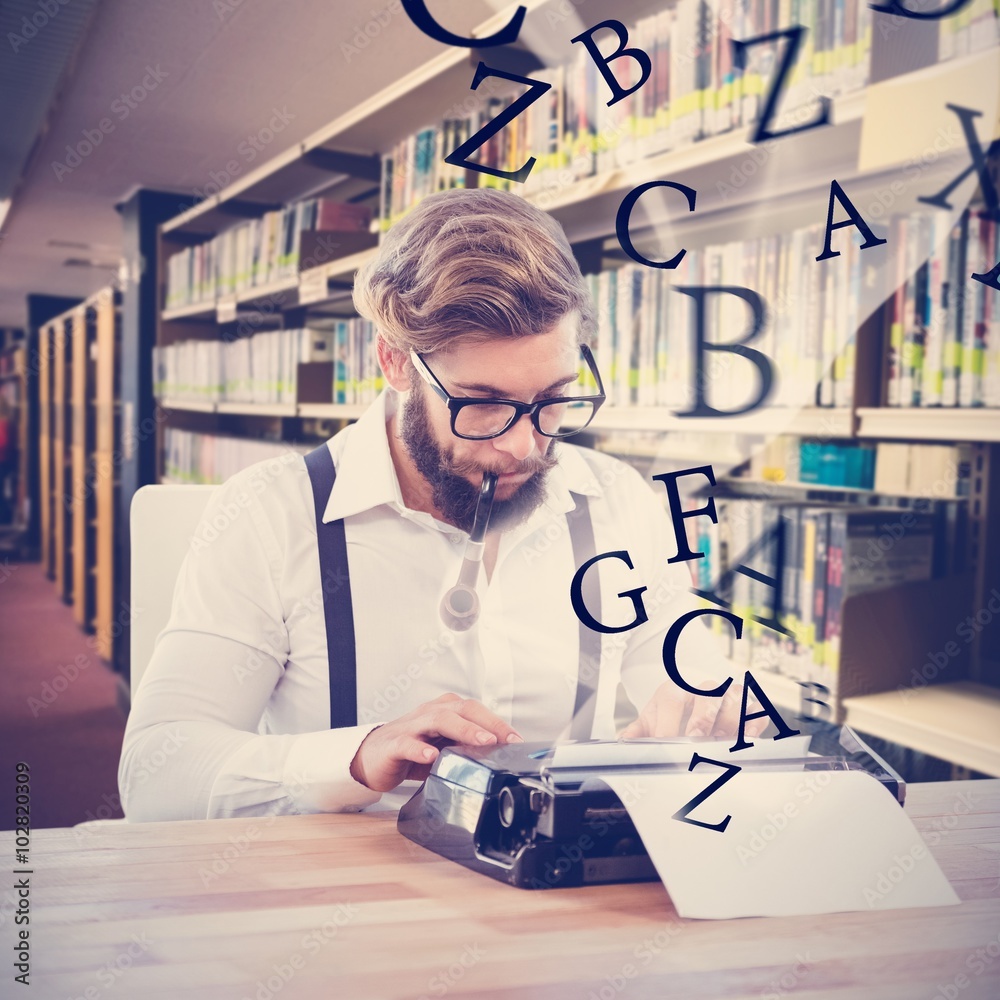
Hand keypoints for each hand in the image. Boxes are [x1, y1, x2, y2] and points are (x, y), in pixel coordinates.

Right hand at [349, 693, 522, 791]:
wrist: (372, 758)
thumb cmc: (412, 750)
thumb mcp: (443, 748)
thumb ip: (466, 748)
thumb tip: (498, 757)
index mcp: (444, 711)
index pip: (475, 710)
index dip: (497, 723)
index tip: (516, 740)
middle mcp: (430, 713)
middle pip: (461, 709)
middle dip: (486, 723)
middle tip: (504, 739)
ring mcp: (412, 726)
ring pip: (438, 720)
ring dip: (463, 730)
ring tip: (482, 742)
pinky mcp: (394, 744)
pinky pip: (408, 743)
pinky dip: (420, 749)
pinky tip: (431, 756)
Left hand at [619, 679, 769, 741]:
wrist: (692, 705)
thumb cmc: (669, 715)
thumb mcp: (651, 721)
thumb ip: (638, 732)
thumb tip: (625, 740)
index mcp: (675, 690)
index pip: (672, 698)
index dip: (668, 722)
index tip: (664, 742)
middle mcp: (703, 690)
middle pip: (708, 693)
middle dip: (702, 718)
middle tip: (696, 740)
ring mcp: (727, 697)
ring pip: (735, 701)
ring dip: (729, 723)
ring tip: (720, 743)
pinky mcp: (748, 709)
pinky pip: (757, 711)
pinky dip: (755, 724)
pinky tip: (746, 738)